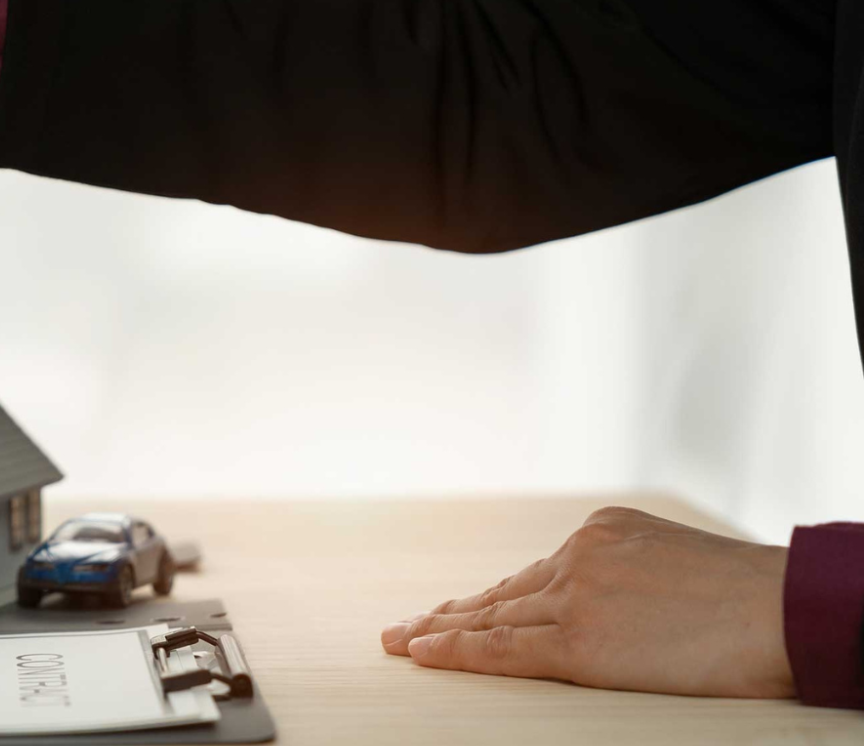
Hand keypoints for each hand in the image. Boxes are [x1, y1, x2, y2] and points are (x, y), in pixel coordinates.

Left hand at [380, 506, 792, 697]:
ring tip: (402, 643)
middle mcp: (579, 555)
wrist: (781, 609)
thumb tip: (612, 605)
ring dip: (440, 632)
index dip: (491, 597)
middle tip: (405, 625)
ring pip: (492, 619)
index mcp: (604, 531)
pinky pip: (501, 649)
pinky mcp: (576, 640)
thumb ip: (632, 574)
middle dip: (450, 612)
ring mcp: (574, 596)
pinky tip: (424, 653)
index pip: (535, 573)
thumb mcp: (678, 560)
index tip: (455, 607)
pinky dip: (455, 651)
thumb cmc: (752, 597)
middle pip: (503, 593)